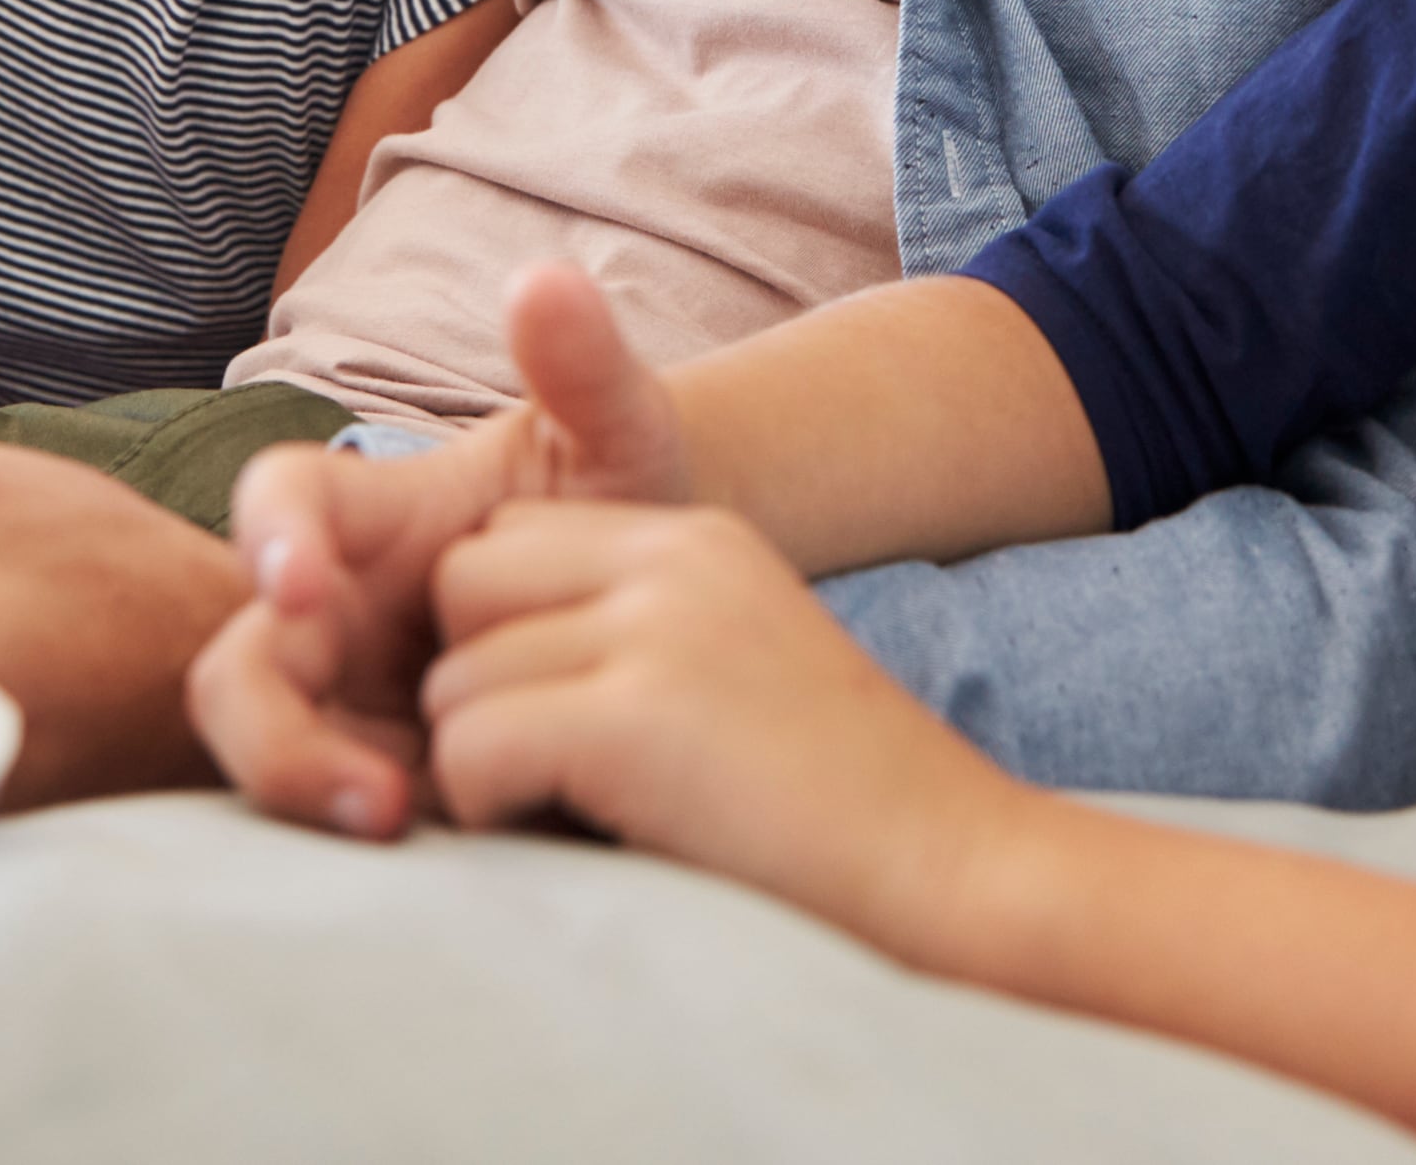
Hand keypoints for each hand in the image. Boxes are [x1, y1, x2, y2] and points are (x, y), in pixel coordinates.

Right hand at [189, 263, 698, 835]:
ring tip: (403, 819)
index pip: (279, 499)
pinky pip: (325, 816)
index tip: (302, 580)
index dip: (269, 535)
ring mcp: (342, 703)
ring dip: (308, 788)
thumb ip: (585, 365)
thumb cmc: (621, 508)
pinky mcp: (371, 780)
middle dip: (273, 721)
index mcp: (366, 514)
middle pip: (240, 662)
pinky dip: (360, 833)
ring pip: (262, 751)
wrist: (665, 623)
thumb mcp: (619, 438)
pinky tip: (448, 848)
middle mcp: (329, 611)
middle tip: (363, 770)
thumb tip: (546, 276)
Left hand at [420, 497, 1039, 959]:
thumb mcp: (735, 671)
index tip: (551, 726)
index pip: (508, 542)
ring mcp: (656, 630)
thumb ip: (631, 638)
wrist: (960, 876)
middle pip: (462, 585)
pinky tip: (581, 844)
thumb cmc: (840, 815)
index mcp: (700, 539)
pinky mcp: (635, 718)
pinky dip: (494, 814)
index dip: (500, 639)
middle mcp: (673, 558)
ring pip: (454, 682)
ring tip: (581, 820)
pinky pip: (470, 750)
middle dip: (475, 687)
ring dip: (486, 767)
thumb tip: (468, 673)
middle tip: (546, 778)